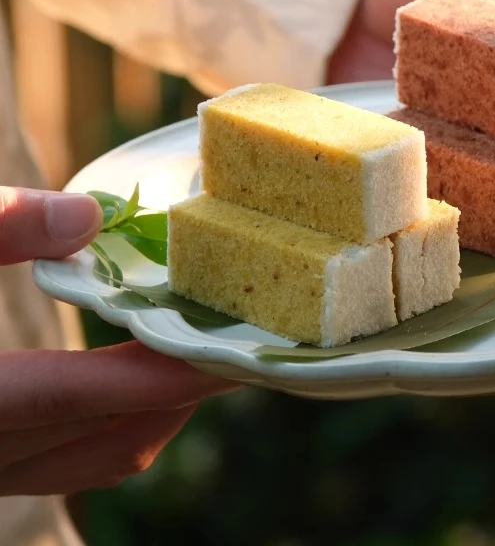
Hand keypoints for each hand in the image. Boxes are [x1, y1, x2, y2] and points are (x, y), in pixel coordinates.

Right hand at [0, 187, 237, 494]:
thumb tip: (88, 217)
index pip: (70, 394)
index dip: (156, 373)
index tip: (229, 349)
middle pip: (104, 434)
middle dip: (180, 391)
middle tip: (240, 340)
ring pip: (94, 458)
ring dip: (156, 410)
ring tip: (199, 351)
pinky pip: (68, 462)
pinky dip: (117, 422)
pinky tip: (133, 377)